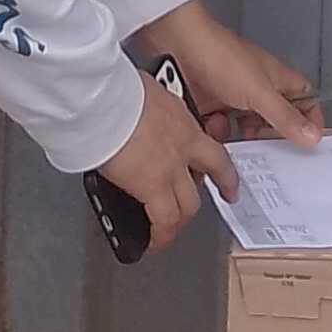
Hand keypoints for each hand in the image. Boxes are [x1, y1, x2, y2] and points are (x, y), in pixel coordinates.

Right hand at [97, 70, 236, 252]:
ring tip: (171, 229)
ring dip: (180, 219)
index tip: (224, 178)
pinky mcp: (153, 187)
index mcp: (182, 120)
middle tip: (196, 204)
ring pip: (188, 205)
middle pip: (207, 177)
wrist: (106, 99)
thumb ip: (151, 108)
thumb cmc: (117, 89)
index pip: (211, 149)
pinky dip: (162, 235)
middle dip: (204, 193)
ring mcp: (171, 168)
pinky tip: (154, 241)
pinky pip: (164, 220)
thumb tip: (140, 110)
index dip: (221, 169)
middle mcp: (184, 145)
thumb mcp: (146, 91)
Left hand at [132, 0, 325, 149]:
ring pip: (246, 127)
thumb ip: (285, 117)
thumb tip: (312, 136)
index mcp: (276, 79)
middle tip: (271, 153)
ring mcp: (234, 97)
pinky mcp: (211, 105)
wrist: (179, 46)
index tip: (309, 141)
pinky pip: (221, 129)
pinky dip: (217, 132)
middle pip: (275, 120)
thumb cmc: (220, 55)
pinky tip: (213, 128)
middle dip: (271, 136)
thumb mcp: (259, 93)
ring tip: (239, 145)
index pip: (305, 100)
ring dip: (242, 137)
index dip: (310, 120)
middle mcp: (257, 87)